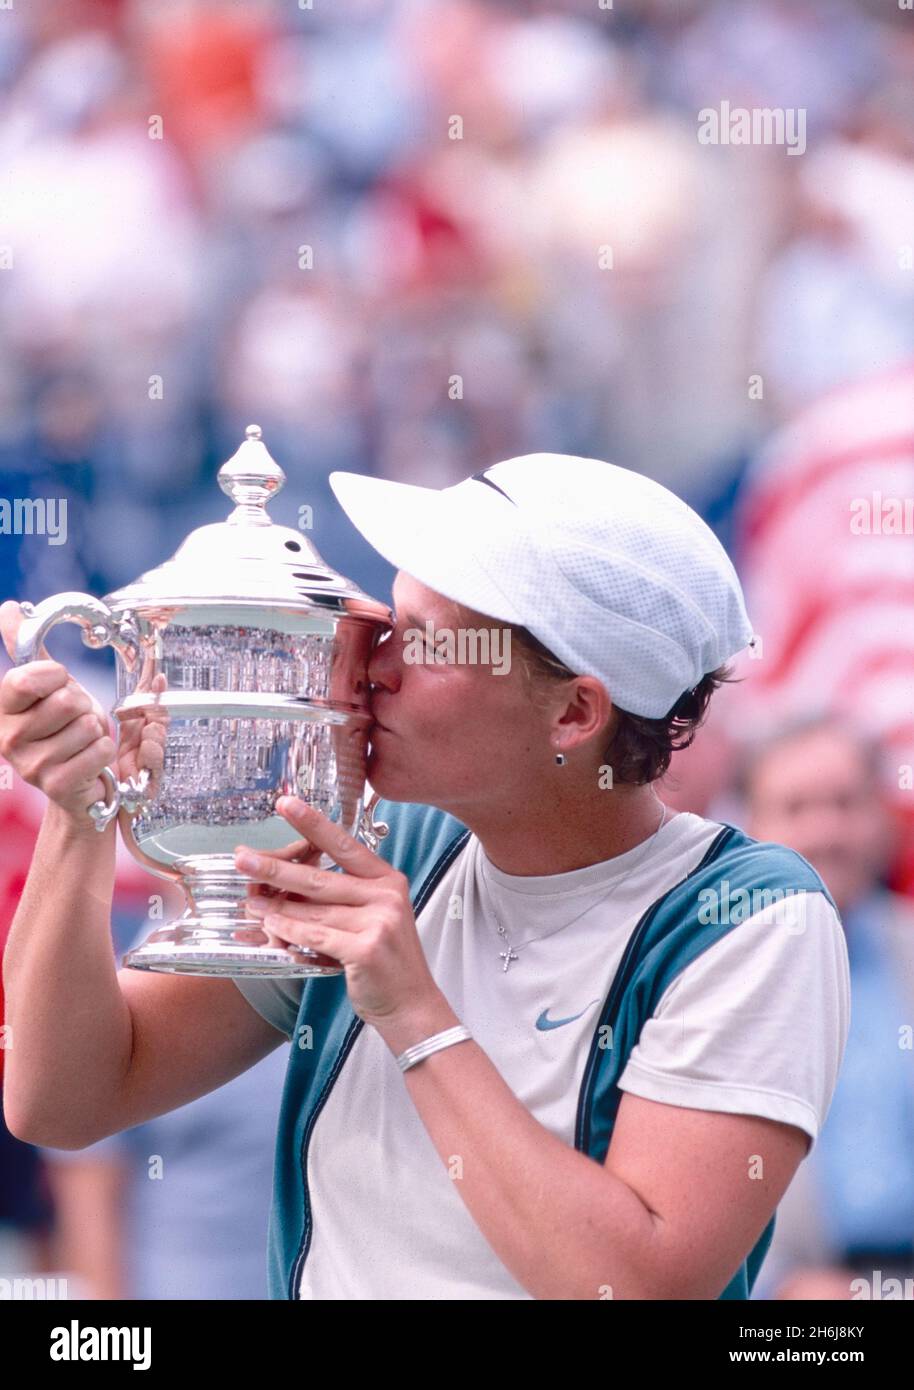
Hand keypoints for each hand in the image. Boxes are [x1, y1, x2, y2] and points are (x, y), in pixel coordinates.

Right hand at [0, 600, 115, 823]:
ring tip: (81, 741)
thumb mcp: (48, 684)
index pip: (27, 678)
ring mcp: (31, 765)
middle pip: (66, 700)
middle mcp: (8, 739)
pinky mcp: (56, 785)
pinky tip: (88, 760)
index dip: (55, 676)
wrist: (78, 780)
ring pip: (87, 725)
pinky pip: (99, 749)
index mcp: (2, 709)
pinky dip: (104, 750)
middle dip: (83, 705)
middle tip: (75, 719)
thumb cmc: (63, 727)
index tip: (58, 685)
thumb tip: (10, 608)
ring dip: (95, 730)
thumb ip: (27, 646)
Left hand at [234, 797, 448, 1035]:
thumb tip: (287, 886)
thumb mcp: (372, 917)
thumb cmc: (384, 960)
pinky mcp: (367, 947)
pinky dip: (290, 932)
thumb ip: (340, 898)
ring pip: (314, 910)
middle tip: (243, 859)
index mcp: (386, 879)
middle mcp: (386, 894)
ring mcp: (379, 920)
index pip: (344, 844)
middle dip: (276, 869)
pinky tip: (271, 927)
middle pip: (320, 877)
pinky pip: (317, 936)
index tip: (286, 804)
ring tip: (251, 902)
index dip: (313, 823)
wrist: (411, 1004)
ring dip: (277, 908)